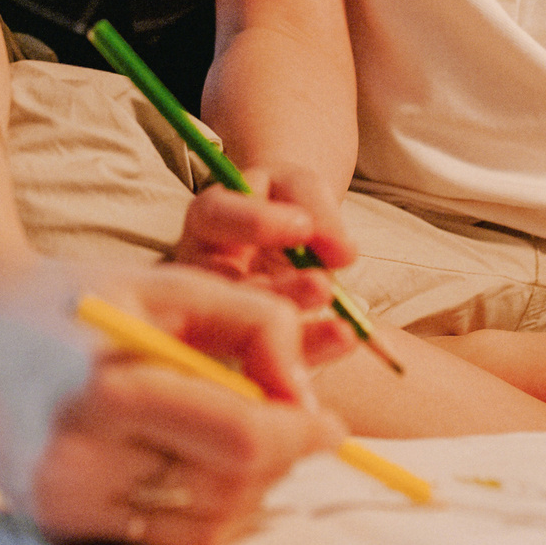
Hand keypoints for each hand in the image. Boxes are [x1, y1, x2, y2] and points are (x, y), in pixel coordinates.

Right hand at [0, 258, 347, 544]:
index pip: (237, 437)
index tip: (327, 421)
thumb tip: (307, 396)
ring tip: (251, 445)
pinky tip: (205, 467)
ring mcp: (61, 500)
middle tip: (297, 431)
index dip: (297, 434)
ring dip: (247, 492)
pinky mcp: (53, 524)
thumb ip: (254, 323)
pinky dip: (201, 511)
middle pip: (226, 488)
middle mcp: (76, 457)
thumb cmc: (73, 296)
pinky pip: (158, 540)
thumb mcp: (167, 284)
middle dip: (279, 462)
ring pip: (200, 525)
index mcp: (105, 389)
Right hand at [172, 164, 360, 338]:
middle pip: (227, 285)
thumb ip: (316, 207)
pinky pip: (271, 356)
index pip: (215, 217)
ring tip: (342, 329)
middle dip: (276, 289)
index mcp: (209, 219)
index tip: (303, 225)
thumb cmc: (286, 202)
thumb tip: (342, 253)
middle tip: (322, 285)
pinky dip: (309, 351)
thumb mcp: (299, 187)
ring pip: (247, 330)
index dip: (255, 222)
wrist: (288, 230)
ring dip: (294, 331)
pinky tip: (340, 342)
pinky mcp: (243, 344)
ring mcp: (220, 311)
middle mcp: (204, 268)